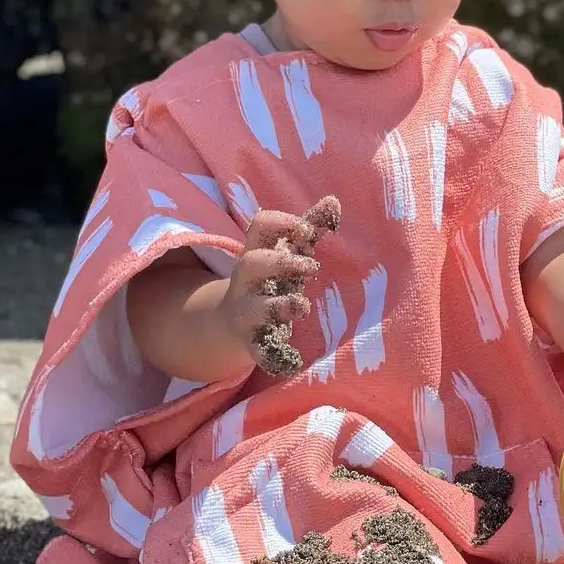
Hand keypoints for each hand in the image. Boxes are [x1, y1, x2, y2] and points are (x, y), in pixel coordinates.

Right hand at [218, 207, 330, 363]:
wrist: (230, 324)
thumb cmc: (270, 279)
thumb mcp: (287, 253)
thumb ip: (309, 227)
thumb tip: (334, 200)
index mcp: (257, 252)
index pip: (259, 226)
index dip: (281, 223)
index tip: (306, 230)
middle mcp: (246, 281)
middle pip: (251, 263)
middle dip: (280, 262)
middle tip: (313, 267)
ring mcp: (247, 312)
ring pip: (253, 309)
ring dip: (276, 306)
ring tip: (302, 306)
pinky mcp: (253, 342)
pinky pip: (260, 351)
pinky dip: (274, 358)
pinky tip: (291, 362)